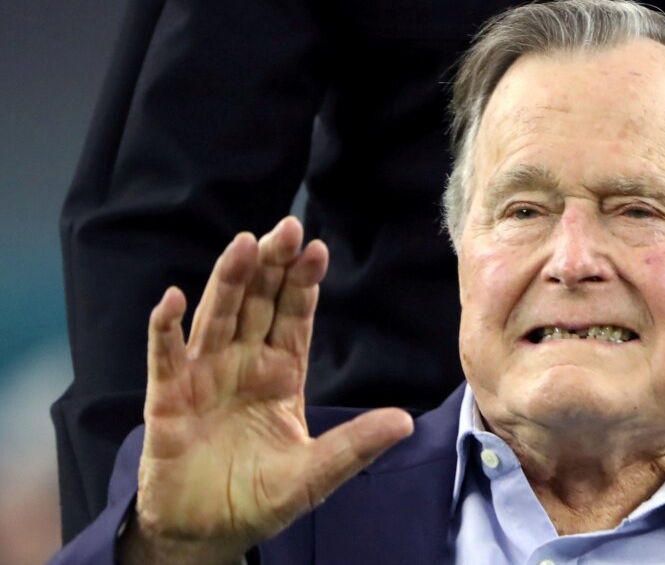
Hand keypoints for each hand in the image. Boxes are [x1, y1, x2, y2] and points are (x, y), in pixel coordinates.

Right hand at [121, 217, 413, 564]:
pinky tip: (173, 299)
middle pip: (257, 304)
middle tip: (286, 227)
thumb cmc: (260, 498)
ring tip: (244, 245)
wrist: (207, 532)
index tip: (317, 249)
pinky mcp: (168, 401)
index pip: (294, 317)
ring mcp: (204, 378)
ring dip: (228, 281)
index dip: (303, 284)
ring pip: (217, 318)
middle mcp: (242, 364)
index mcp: (280, 374)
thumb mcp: (314, 474)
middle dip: (272, 266)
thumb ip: (354, 446)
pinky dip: (165, 330)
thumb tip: (404, 422)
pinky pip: (165, 359)